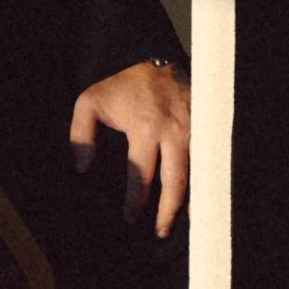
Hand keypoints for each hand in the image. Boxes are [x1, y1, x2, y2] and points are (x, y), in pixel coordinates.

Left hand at [69, 60, 190, 236]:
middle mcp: (174, 132)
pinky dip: (204, 179)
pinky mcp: (207, 125)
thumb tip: (83, 168)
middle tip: (160, 231)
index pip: (141, 175)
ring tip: (183, 221)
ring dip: (190, 200)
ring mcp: (195, 129)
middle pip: (175, 182)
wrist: (153, 56)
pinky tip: (200, 196)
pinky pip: (207, 159)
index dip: (135, 201)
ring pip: (197, 173)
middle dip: (167, 211)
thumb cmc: (120, 84)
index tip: (130, 218)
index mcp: (145, 128)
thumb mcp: (90, 102)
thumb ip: (80, 136)